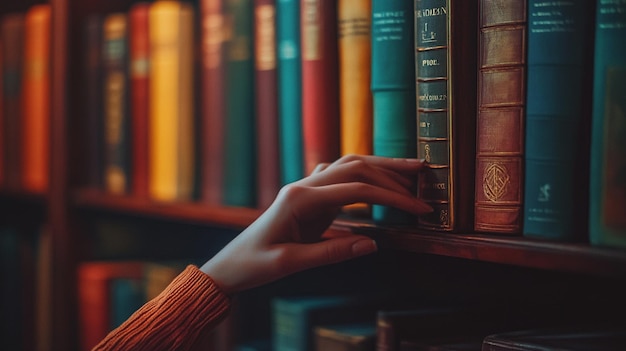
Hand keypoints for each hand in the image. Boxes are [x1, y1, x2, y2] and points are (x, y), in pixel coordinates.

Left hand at [200, 155, 432, 293]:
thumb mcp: (290, 264)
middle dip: (392, 172)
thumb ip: (331, 252)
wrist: (230, 264)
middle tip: (425, 179)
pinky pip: (340, 177)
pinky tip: (379, 179)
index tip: (419, 209)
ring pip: (348, 166)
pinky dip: (364, 175)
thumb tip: (373, 244)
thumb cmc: (254, 264)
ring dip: (380, 167)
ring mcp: (305, 189)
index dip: (392, 197)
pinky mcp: (308, 197)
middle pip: (355, 166)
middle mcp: (303, 186)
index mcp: (299, 198)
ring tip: (411, 172)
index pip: (356, 189)